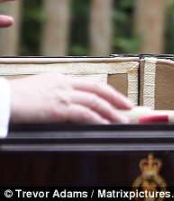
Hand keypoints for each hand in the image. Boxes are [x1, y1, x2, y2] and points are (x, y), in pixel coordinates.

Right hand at [9, 73, 132, 124]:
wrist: (2, 100)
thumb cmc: (14, 98)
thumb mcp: (38, 89)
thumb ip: (54, 92)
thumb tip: (64, 104)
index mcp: (60, 78)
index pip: (90, 83)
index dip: (107, 91)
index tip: (117, 98)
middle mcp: (65, 84)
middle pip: (98, 89)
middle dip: (116, 98)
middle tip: (128, 107)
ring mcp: (63, 95)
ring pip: (95, 102)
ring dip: (111, 112)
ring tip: (122, 121)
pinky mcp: (58, 108)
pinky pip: (85, 114)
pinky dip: (98, 120)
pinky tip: (106, 126)